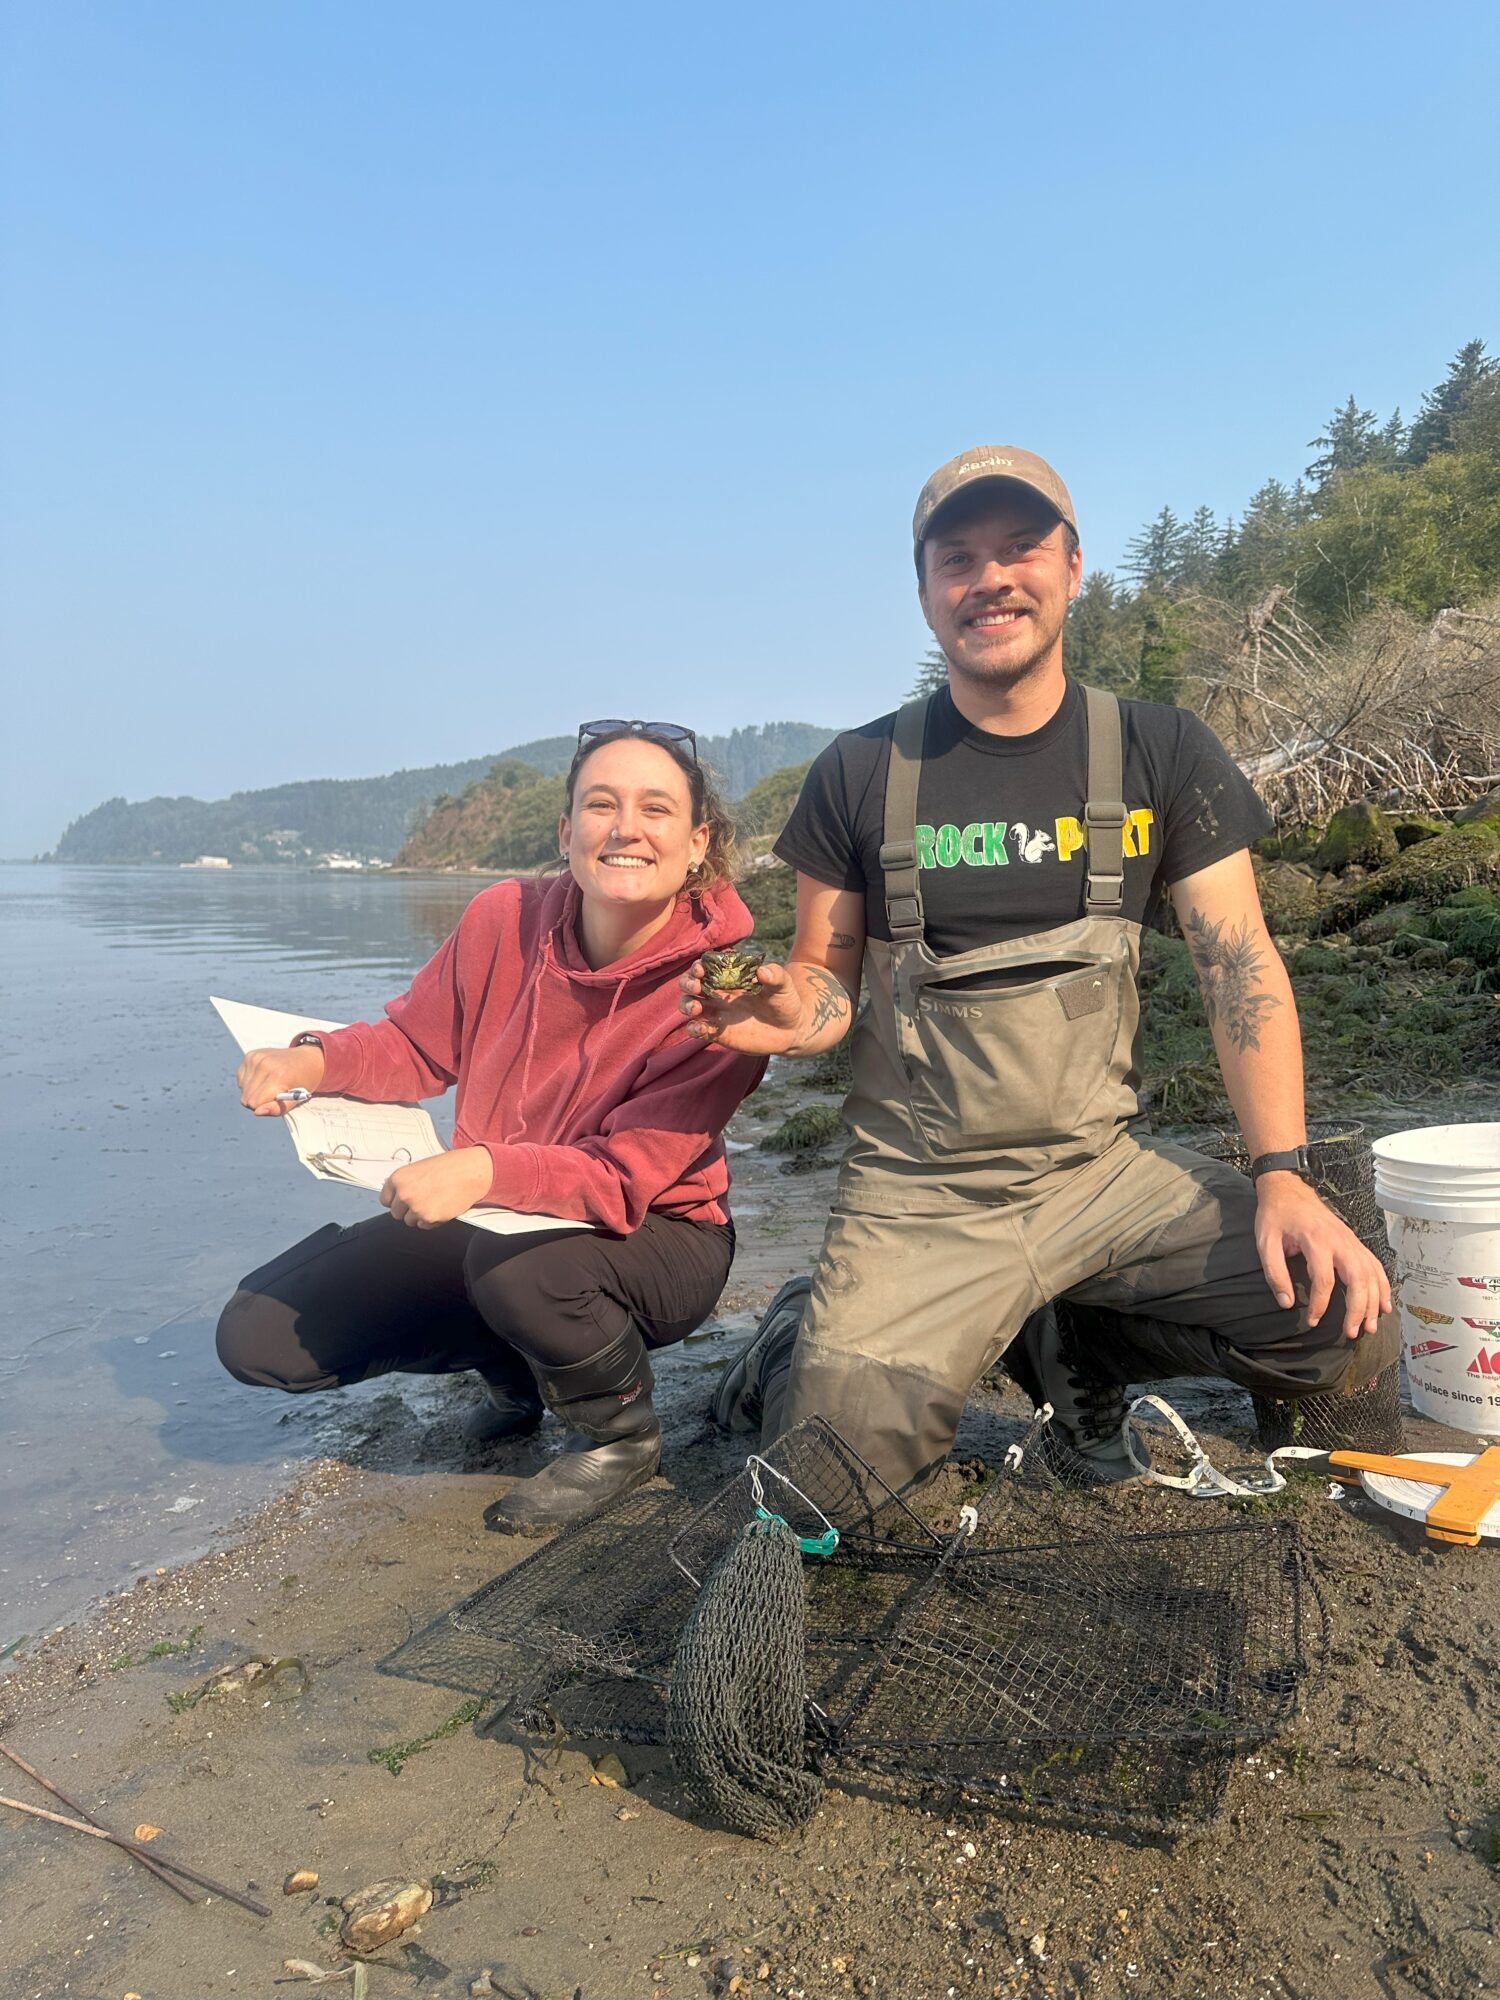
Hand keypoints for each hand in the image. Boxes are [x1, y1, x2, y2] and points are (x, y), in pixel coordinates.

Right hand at [238, 1043, 325, 1115]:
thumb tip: (258, 1112)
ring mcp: (257, 1058)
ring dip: (253, 1090)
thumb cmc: (303, 1081)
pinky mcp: (251, 1055)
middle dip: (257, 1100)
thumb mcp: (296, 1099)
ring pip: (242, 1088)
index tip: (273, 1100)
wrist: (307, 1059)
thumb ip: (277, 1109)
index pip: (254, 1102)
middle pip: (246, 1097)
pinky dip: (250, 1081)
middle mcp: (265, 1064)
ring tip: (269, 1084)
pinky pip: (241, 1078)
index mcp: (279, 1076)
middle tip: (272, 1093)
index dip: (263, 1106)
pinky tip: (263, 1076)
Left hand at [380, 1147, 493, 1228]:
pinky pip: (424, 1226)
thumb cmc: (449, 1166)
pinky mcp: (430, 1218)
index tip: (404, 1199)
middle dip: (407, 1210)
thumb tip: (396, 1194)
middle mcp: (404, 1193)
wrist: (472, 1171)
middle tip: (423, 1201)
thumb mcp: (420, 1168)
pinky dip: (432, 1221)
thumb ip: (406, 1182)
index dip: (396, 1200)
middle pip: (396, 1213)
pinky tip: (442, 1207)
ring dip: (420, 1216)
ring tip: (435, 1202)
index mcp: (398, 1178)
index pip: (385, 1199)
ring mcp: (416, 1207)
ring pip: (410, 1221)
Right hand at [678, 959, 809, 1055]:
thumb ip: (775, 975)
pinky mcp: (718, 1033)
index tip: (701, 969)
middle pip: (690, 984)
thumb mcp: (783, 985)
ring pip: (689, 1005)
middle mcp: (719, 994)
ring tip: (696, 1009)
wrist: (791, 1028)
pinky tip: (702, 1029)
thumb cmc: (785, 1001)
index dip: (699, 966)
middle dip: (687, 983)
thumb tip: (762, 971)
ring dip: (686, 1005)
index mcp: (730, 978)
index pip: (706, 967)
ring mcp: (717, 1013)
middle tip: (696, 987)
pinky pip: (698, 1030)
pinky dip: (694, 1029)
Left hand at [1254, 1175, 1392, 1338]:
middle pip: (1357, 1279)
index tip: (1312, 1321)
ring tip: (1370, 1326)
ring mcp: (1351, 1241)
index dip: (1320, 1305)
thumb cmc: (1276, 1216)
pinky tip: (1384, 1304)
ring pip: (1371, 1274)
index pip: (1324, 1280)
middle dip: (1357, 1309)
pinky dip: (1382, 1286)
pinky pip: (1374, 1265)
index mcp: (1316, 1240)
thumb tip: (1286, 1303)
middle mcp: (1340, 1241)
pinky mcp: (1355, 1242)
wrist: (1289, 1189)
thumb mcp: (1266, 1242)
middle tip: (1351, 1333)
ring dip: (1374, 1302)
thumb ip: (1275, 1273)